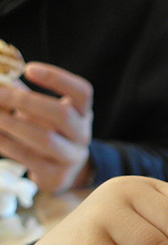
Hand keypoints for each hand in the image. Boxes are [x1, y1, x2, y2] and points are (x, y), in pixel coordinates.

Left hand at [0, 62, 93, 193]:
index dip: (58, 78)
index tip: (28, 69)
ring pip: (45, 138)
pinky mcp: (56, 175)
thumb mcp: (40, 110)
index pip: (82, 92)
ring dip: (12, 123)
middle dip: (25, 101)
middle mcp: (83, 135)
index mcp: (82, 113)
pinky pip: (27, 156)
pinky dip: (5, 142)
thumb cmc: (46, 131)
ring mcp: (71, 157)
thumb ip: (19, 91)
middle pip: (62, 114)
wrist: (59, 172)